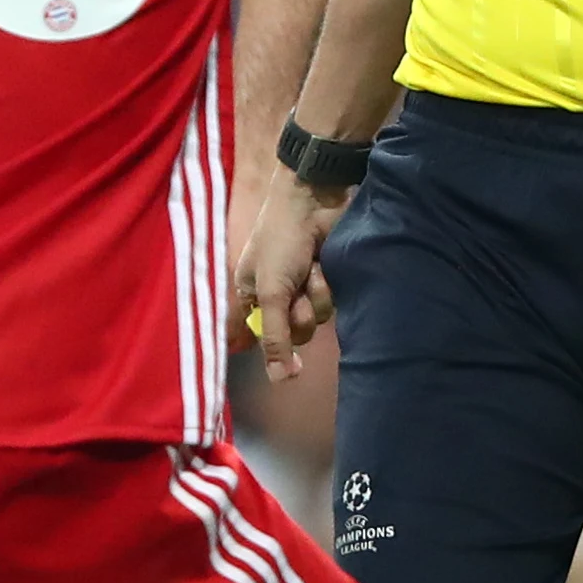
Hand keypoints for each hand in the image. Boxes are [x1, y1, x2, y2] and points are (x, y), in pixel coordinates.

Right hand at [233, 172, 343, 381]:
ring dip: (315, 297)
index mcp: (250, 296)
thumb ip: (275, 338)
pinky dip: (328, 286)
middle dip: (298, 315)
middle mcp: (276, 295)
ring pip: (316, 320)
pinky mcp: (327, 279)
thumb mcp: (271, 292)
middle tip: (296, 292)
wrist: (314, 201)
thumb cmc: (281, 242)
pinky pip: (332, 303)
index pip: (261, 337)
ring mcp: (303, 287)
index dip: (274, 349)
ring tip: (311, 270)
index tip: (289, 368)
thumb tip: (279, 381)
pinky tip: (324, 263)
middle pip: (294, 333)